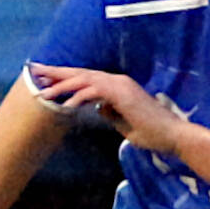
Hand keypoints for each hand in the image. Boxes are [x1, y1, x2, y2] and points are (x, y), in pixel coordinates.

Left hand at [30, 65, 191, 155]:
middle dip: (57, 73)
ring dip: (62, 86)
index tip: (47, 79)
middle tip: (35, 72)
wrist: (173, 136)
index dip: (66, 78)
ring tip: (43, 92)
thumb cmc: (153, 133)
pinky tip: (66, 103)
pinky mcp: (123, 94)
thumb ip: (112, 114)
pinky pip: (95, 91)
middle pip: (82, 73)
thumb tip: (99, 108)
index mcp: (118, 86)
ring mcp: (121, 85)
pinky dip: (79, 96)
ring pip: (85, 79)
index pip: (87, 78)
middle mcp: (118, 81)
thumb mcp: (125, 123)